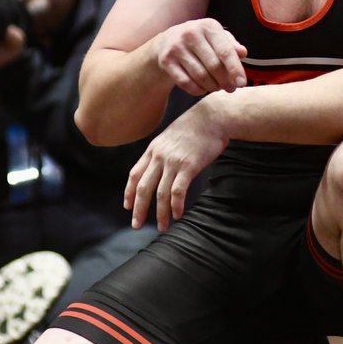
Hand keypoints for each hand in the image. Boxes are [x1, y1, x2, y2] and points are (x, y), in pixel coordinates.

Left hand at [124, 98, 228, 229]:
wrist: (214, 116)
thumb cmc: (196, 125)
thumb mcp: (172, 135)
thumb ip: (163, 151)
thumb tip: (161, 166)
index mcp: (153, 148)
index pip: (134, 174)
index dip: (129, 192)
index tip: (128, 206)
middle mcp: (159, 156)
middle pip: (143, 188)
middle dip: (139, 209)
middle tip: (136, 225)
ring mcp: (173, 161)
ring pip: (160, 193)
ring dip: (160, 213)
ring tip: (162, 227)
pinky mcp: (189, 166)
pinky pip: (178, 191)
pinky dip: (176, 206)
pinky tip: (178, 215)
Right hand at [151, 18, 247, 95]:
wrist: (167, 41)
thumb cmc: (201, 41)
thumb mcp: (217, 38)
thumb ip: (231, 45)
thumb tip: (243, 53)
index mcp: (208, 26)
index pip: (225, 51)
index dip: (235, 69)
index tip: (242, 84)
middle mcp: (191, 33)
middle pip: (214, 66)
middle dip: (224, 81)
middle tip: (230, 88)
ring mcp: (176, 47)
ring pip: (200, 76)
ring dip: (212, 86)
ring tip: (217, 87)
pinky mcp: (166, 60)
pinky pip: (185, 82)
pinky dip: (197, 90)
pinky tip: (202, 89)